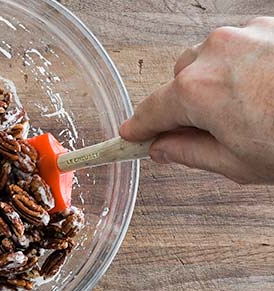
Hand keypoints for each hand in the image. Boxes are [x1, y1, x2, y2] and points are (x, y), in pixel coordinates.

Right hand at [120, 17, 273, 183]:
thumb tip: (164, 149)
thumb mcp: (239, 163)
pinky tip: (265, 90)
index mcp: (197, 91)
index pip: (151, 111)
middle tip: (207, 133)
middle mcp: (213, 53)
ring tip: (248, 111)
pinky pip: (239, 47)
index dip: (139, 129)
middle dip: (185, 105)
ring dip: (214, 83)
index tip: (132, 136)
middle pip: (178, 81)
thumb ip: (190, 154)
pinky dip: (242, 68)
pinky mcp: (269, 26)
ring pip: (207, 60)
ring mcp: (243, 34)